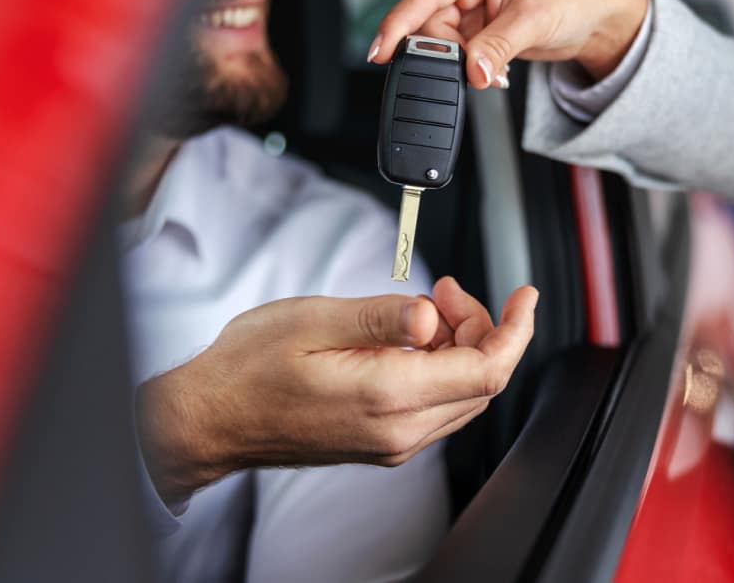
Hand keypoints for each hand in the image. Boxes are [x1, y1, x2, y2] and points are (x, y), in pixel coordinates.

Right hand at [136, 277, 536, 503]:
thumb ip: (381, 317)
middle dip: (482, 327)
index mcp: (387, 397)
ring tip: (424, 308)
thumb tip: (432, 315)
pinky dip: (439, 365)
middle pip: (482, 381)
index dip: (515, 329)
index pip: (487, 370)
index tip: (524, 296)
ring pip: (462, 393)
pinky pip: (434, 404)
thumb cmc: (247, 370)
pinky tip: (410, 338)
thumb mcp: (313, 320)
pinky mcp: (380, 441)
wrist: (209, 421)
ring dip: (460, 345)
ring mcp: (390, 442)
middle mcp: (398, 431)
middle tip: (444, 291)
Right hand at [367, 0, 648, 84]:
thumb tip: (471, 70)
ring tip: (494, 68)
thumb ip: (497, 46)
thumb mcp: (534, 19)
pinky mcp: (476, 27)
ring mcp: (469, 4)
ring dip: (462, 64)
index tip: (381, 51)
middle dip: (446, 54)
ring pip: (441, 43)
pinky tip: (494, 68)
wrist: (599, 16)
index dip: (398, 24)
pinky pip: (457, 52)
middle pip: (428, 24)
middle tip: (474, 69)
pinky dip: (472, 66)